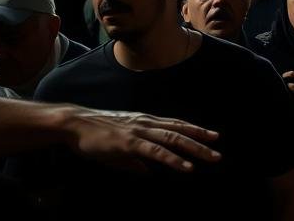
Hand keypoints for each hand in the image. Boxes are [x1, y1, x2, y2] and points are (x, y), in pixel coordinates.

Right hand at [65, 107, 220, 173]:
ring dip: (194, 149)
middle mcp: (147, 123)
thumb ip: (135, 160)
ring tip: (210, 158)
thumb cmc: (94, 136)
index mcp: (146, 122)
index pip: (177, 125)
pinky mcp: (130, 143)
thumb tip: (147, 171)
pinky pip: (157, 152)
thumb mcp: (119, 148)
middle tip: (218, 151)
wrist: (75, 124)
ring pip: (174, 139)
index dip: (195, 130)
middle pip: (181, 131)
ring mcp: (140, 132)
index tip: (212, 136)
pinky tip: (186, 167)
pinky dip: (174, 159)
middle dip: (201, 140)